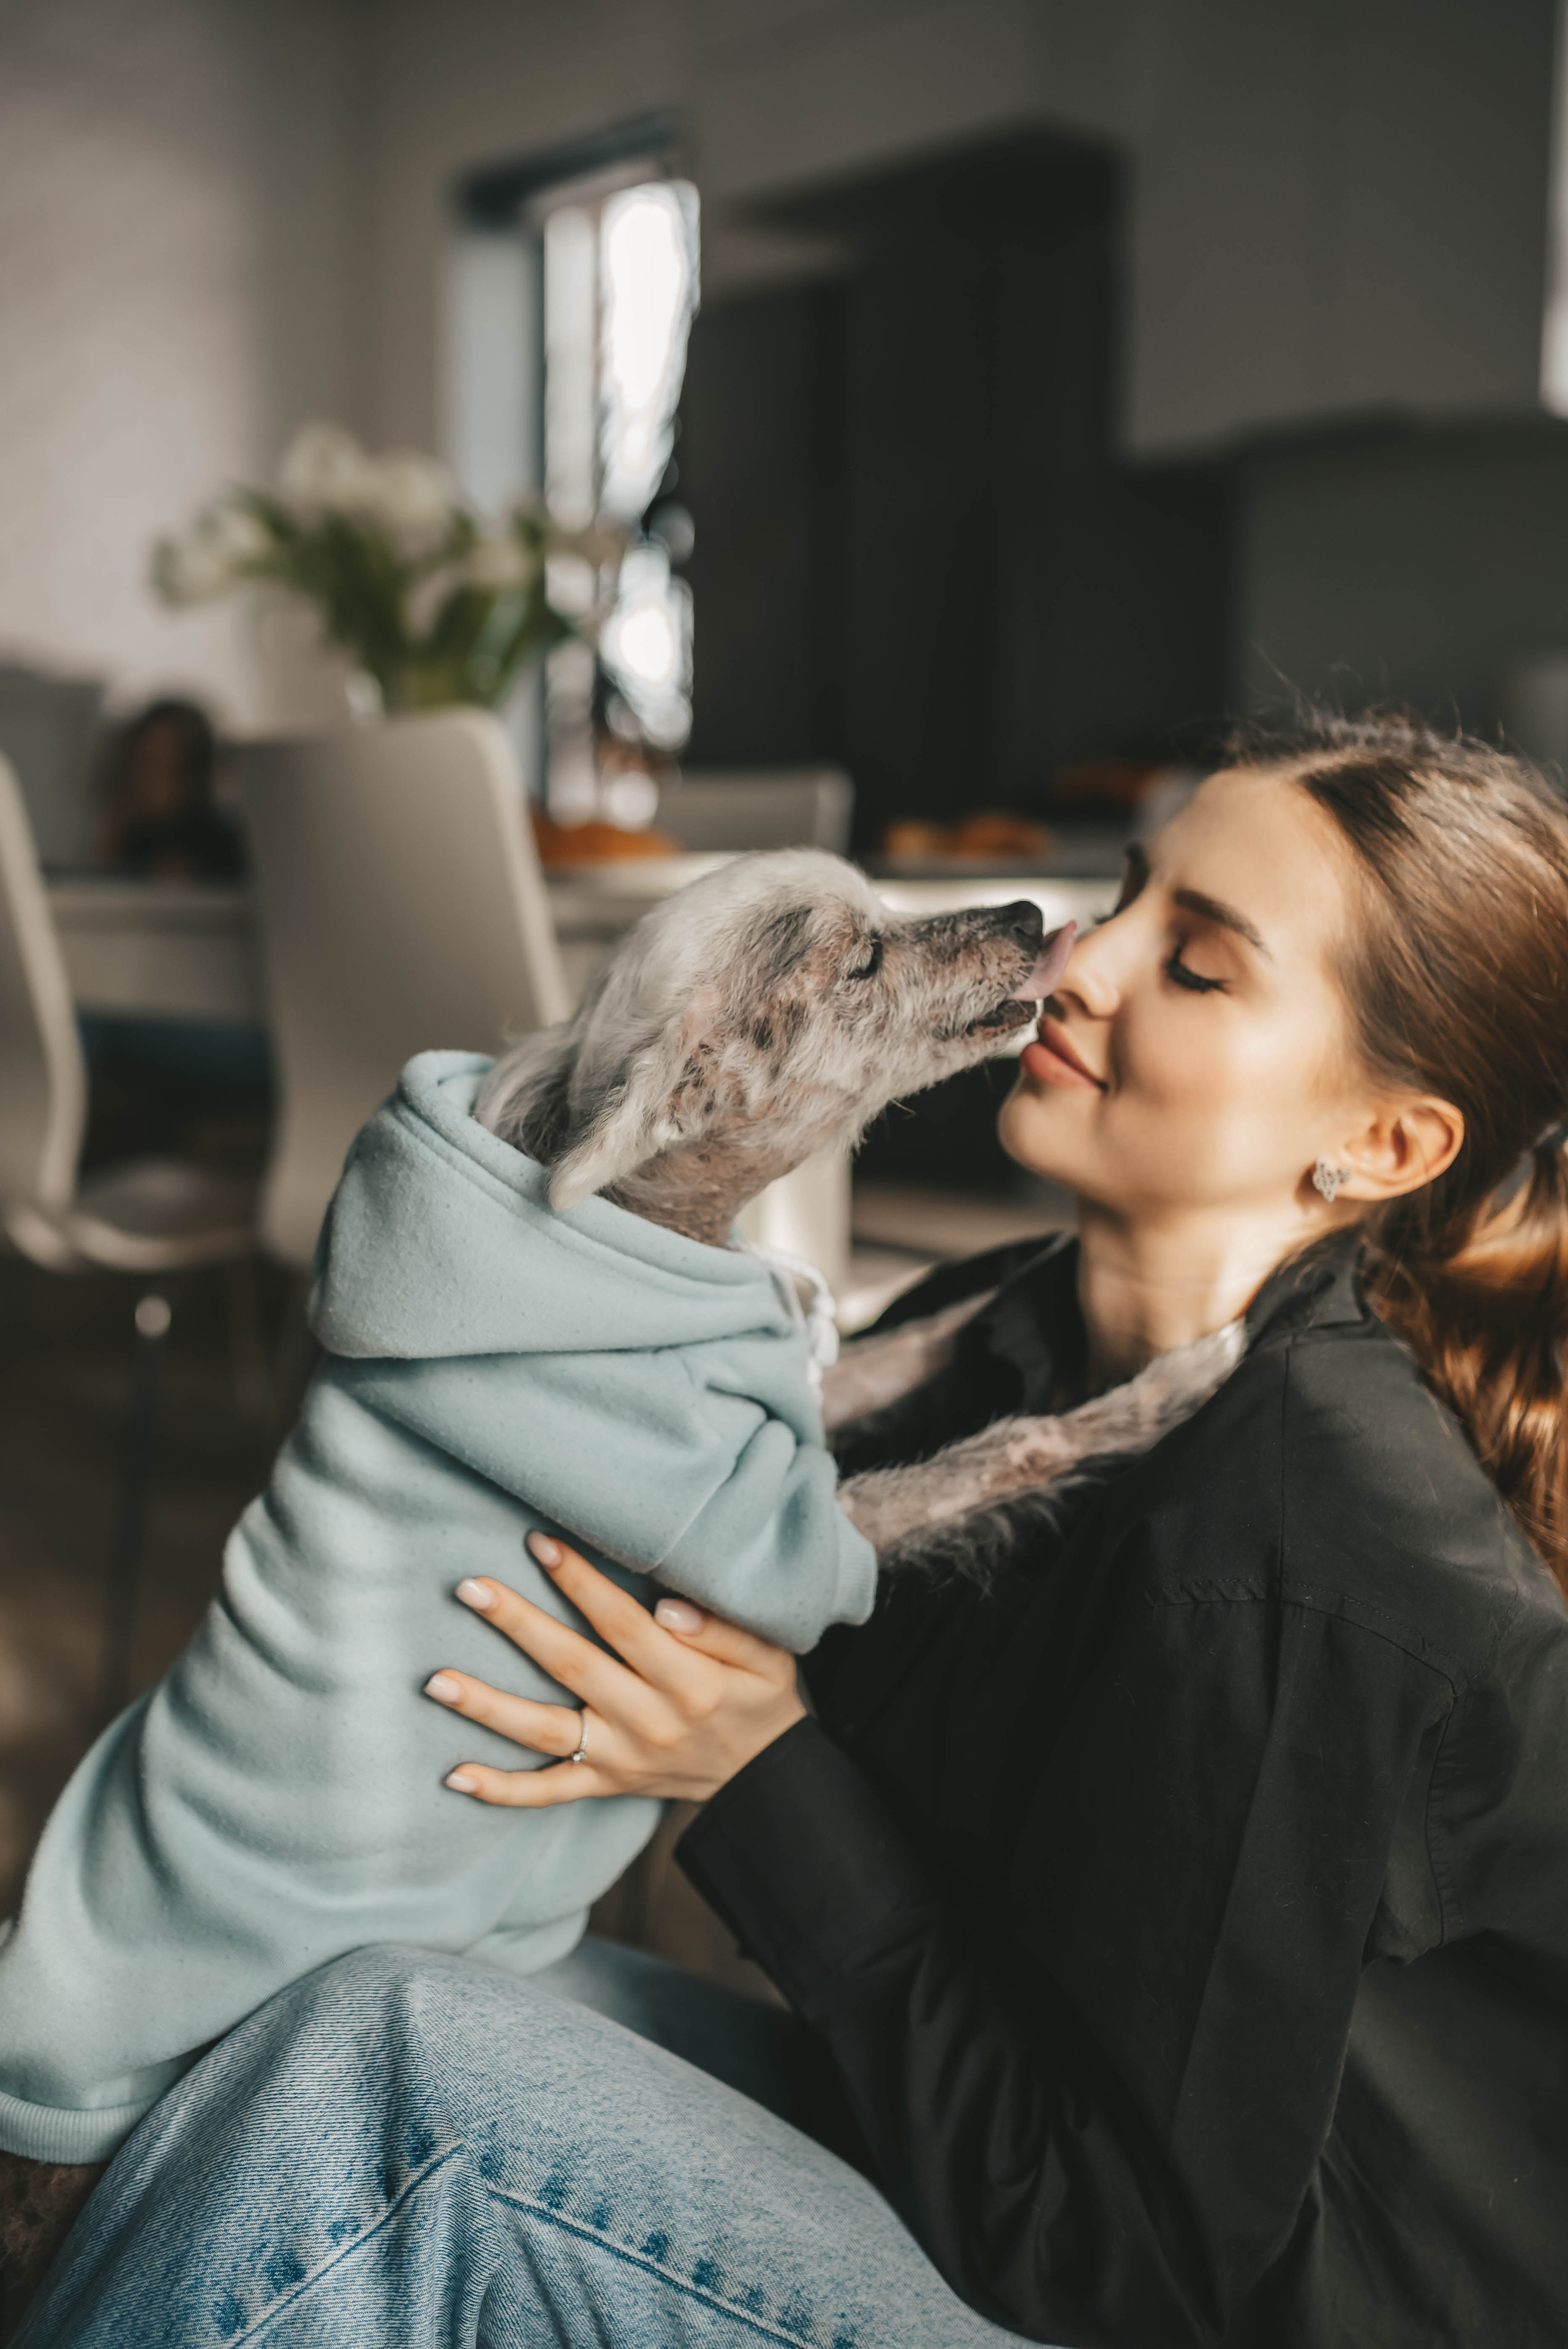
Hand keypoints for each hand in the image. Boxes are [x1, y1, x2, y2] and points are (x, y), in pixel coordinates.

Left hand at [423, 1533, 806, 1808]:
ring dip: (488, 1707)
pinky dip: (501, 1790)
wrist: (764, 1779)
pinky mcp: (606, 1784)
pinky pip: (548, 1792)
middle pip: (573, 1668)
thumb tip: (669, 1605)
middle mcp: (650, 1725)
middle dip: (519, 1625)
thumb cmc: (760, 1698)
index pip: (625, 1626)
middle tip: (471, 1588)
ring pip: (546, 1733)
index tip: (541, 1543)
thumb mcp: (767, 1656)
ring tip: (437, 1682)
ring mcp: (622, 1760)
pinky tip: (455, 1775)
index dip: (581, 1583)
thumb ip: (723, 1629)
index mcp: (692, 1684)